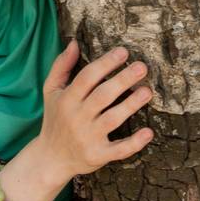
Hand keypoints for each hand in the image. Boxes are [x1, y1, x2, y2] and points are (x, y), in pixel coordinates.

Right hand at [36, 40, 154, 181]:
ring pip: (112, 119)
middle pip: (103, 96)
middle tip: (141, 67)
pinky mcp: (98, 155)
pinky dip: (134, 143)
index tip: (123, 52)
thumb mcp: (51, 91)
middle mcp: (77, 117)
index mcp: (67, 99)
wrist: (50, 158)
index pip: (87, 78)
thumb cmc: (55, 118)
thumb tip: (75, 42)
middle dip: (122, 80)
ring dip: (131, 105)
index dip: (105, 64)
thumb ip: (61, 66)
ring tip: (147, 91)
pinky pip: (118, 150)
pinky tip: (148, 132)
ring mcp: (88, 138)